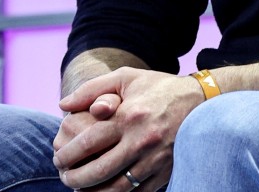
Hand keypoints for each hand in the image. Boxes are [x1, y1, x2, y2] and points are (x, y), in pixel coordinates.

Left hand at [53, 67, 203, 190]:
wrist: (200, 100)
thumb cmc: (158, 87)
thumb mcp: (126, 78)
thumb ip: (92, 89)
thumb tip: (62, 105)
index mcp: (129, 115)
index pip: (88, 142)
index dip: (67, 154)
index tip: (58, 157)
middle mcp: (142, 140)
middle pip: (98, 170)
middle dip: (74, 178)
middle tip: (64, 176)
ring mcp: (155, 159)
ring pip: (116, 189)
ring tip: (79, 189)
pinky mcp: (165, 172)